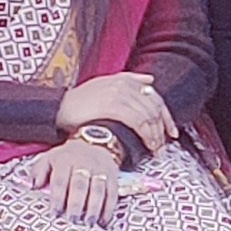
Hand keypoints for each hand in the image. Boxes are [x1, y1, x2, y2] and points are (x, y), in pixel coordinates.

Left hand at [26, 134, 120, 224]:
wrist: (92, 143)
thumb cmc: (66, 157)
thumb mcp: (49, 158)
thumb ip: (39, 171)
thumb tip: (33, 186)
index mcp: (65, 160)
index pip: (60, 180)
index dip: (57, 198)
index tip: (54, 213)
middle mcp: (83, 164)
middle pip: (80, 185)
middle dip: (76, 204)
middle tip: (72, 220)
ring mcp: (100, 170)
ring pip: (98, 190)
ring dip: (94, 208)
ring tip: (89, 223)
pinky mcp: (112, 176)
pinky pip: (112, 193)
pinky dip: (109, 209)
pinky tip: (103, 221)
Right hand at [55, 72, 176, 153]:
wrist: (59, 108)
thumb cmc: (80, 101)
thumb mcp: (104, 84)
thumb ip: (128, 80)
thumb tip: (150, 80)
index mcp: (125, 80)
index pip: (155, 98)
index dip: (166, 117)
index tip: (171, 133)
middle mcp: (125, 85)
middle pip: (154, 109)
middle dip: (162, 130)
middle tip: (162, 147)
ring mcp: (119, 94)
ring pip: (148, 117)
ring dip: (155, 136)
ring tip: (155, 150)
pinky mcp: (113, 106)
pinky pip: (139, 122)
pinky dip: (147, 135)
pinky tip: (147, 146)